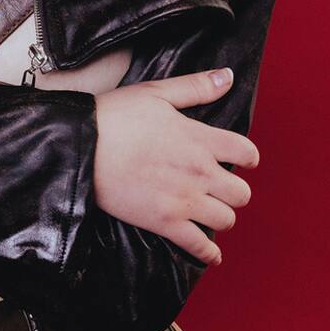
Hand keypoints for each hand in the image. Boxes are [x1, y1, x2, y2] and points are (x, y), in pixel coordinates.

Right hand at [93, 69, 258, 266]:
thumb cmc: (115, 116)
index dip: (247, 156)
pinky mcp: (164, 222)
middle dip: (234, 190)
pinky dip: (208, 253)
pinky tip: (210, 253)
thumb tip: (228, 77)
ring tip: (209, 211)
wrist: (81, 146)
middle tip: (221, 187)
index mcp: (199, 139)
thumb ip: (196, 86)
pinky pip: (199, 246)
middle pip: (241, 193)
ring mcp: (184, 200)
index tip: (243, 160)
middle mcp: (199, 172)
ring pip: (226, 220)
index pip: (245, 152)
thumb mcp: (157, 92)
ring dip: (221, 216)